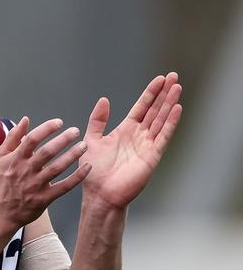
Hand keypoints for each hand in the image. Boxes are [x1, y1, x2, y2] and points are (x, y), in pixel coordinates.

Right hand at [0, 117, 90, 226]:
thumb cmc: (4, 181)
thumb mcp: (2, 157)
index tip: (59, 122)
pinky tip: (87, 167)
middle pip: (47, 152)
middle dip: (63, 139)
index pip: (32, 140)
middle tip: (75, 131)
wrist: (3, 211)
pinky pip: (64, 186)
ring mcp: (36, 185)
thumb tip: (25, 119)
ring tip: (84, 146)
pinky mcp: (45, 198)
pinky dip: (77, 177)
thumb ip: (13, 137)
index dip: (46, 129)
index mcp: (16, 159)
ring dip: (72, 155)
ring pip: (57, 168)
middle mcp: (26, 171)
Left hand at [80, 72, 182, 207]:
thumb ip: (97, 120)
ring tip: (177, 87)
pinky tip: (177, 109)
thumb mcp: (91, 140)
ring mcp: (147, 145)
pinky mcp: (152, 156)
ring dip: (169, 104)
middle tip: (174, 76)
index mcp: (125, 131)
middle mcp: (138, 136)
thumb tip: (104, 99)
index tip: (160, 78)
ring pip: (161, 120)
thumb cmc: (93, 171)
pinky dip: (170, 123)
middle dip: (164, 93)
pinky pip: (163, 136)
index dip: (150, 93)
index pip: (141, 107)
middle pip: (155, 110)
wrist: (99, 194)